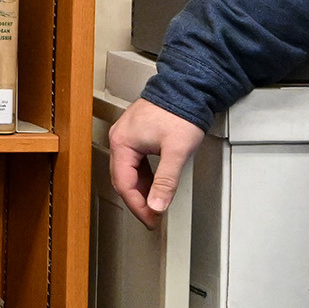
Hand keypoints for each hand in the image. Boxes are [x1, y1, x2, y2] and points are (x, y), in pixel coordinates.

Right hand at [108, 98, 207, 229]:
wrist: (188, 87)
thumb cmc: (181, 112)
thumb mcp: (176, 151)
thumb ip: (166, 181)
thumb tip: (157, 205)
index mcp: (123, 143)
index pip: (124, 184)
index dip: (137, 206)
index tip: (150, 219)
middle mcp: (120, 139)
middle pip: (123, 179)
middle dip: (138, 201)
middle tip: (152, 217)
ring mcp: (128, 135)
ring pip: (129, 171)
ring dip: (141, 189)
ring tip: (155, 205)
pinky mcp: (137, 133)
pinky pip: (135, 162)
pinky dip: (144, 176)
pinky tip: (155, 185)